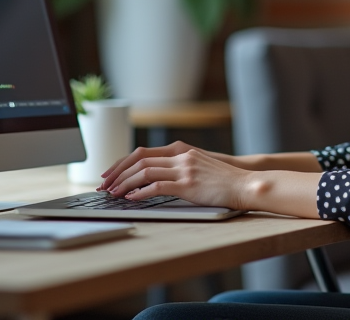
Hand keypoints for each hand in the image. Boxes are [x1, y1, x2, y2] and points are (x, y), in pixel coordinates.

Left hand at [100, 144, 252, 209]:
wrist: (244, 185)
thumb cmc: (222, 181)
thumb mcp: (198, 167)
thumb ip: (177, 168)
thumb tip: (151, 180)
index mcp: (180, 150)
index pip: (142, 152)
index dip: (122, 163)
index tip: (109, 174)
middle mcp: (180, 156)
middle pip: (138, 159)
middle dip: (117, 172)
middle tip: (104, 185)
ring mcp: (184, 169)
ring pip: (144, 171)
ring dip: (124, 183)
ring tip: (112, 194)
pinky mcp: (188, 184)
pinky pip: (156, 186)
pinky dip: (139, 193)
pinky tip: (131, 199)